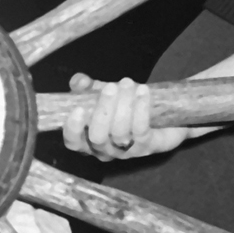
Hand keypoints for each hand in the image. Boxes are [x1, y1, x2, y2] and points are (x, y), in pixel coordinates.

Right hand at [60, 72, 190, 159]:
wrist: (160, 116)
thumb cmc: (121, 106)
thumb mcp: (100, 94)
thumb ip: (85, 87)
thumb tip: (79, 81)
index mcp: (87, 139)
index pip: (73, 142)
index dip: (73, 129)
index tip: (78, 108)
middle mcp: (104, 150)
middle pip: (98, 138)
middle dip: (103, 111)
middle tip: (111, 87)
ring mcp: (126, 152)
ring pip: (120, 133)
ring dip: (124, 105)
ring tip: (127, 83)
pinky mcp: (146, 147)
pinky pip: (141, 130)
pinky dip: (141, 109)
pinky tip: (143, 92)